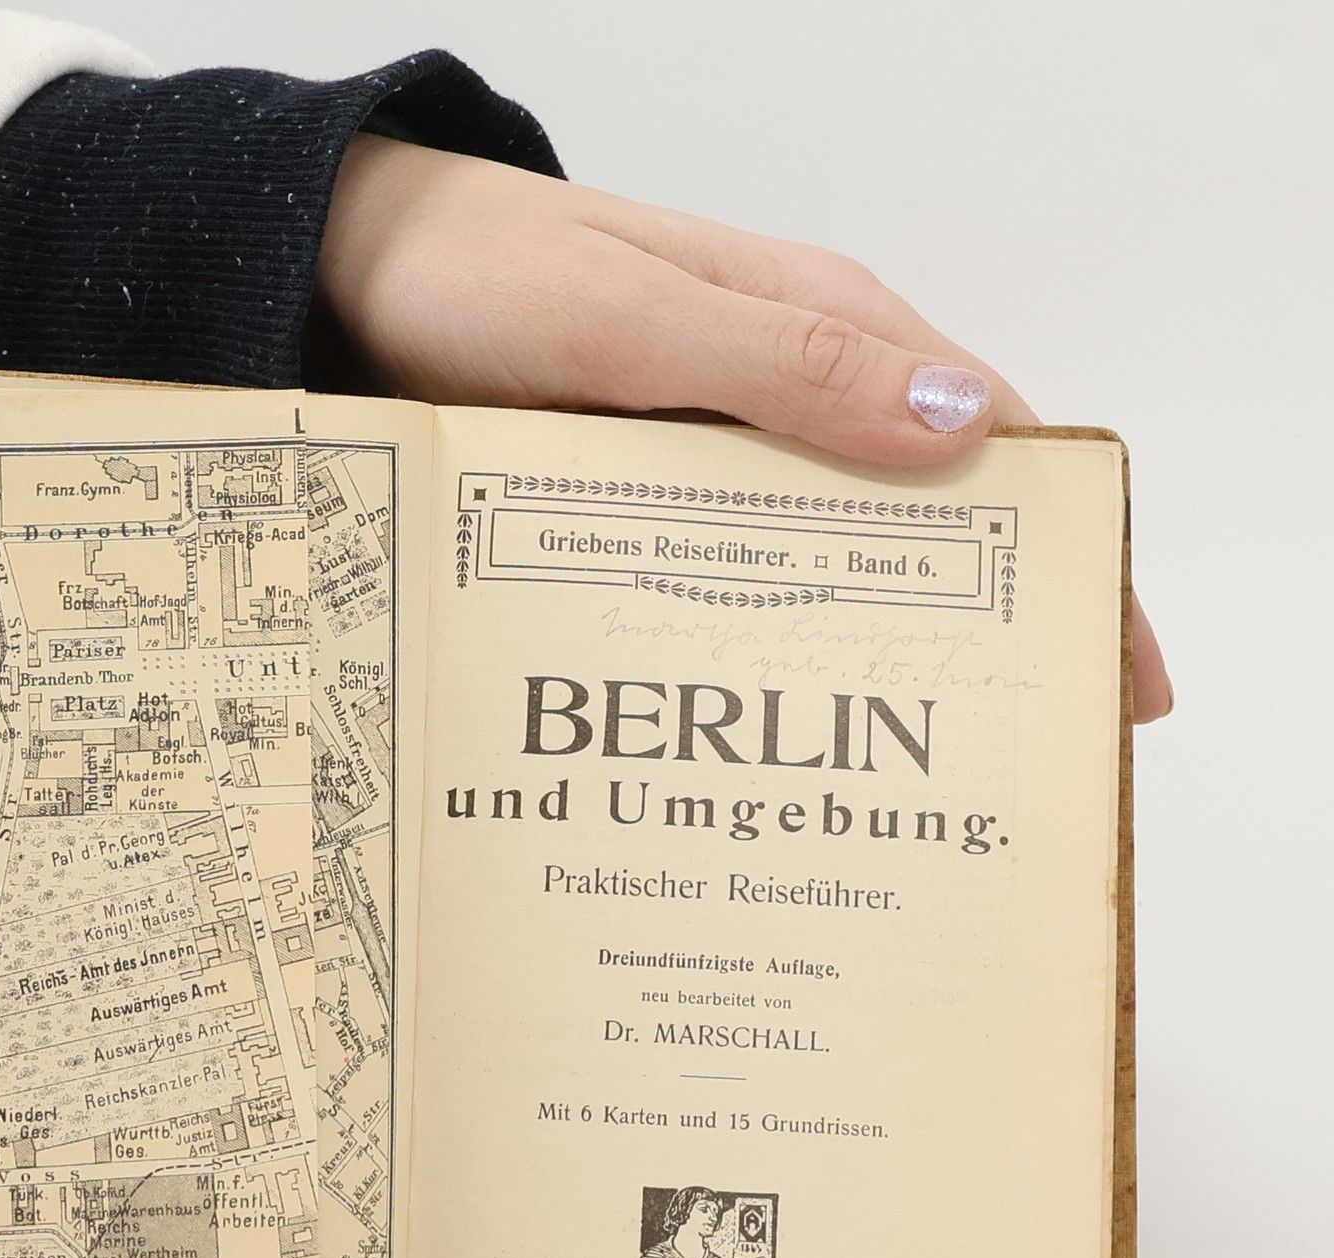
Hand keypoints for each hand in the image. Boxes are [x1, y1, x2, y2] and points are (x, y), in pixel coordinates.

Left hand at [318, 135, 1170, 720]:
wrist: (345, 272)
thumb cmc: (481, 271)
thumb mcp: (627, 315)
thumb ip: (781, 363)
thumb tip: (958, 425)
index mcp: (817, 323)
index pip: (991, 439)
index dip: (1069, 556)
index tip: (1116, 679)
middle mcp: (779, 391)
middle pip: (918, 518)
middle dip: (982, 633)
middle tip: (1020, 770)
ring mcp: (708, 451)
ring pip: (822, 561)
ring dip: (865, 655)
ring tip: (900, 781)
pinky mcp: (639, 498)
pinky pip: (724, 576)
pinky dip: (757, 644)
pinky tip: (761, 721)